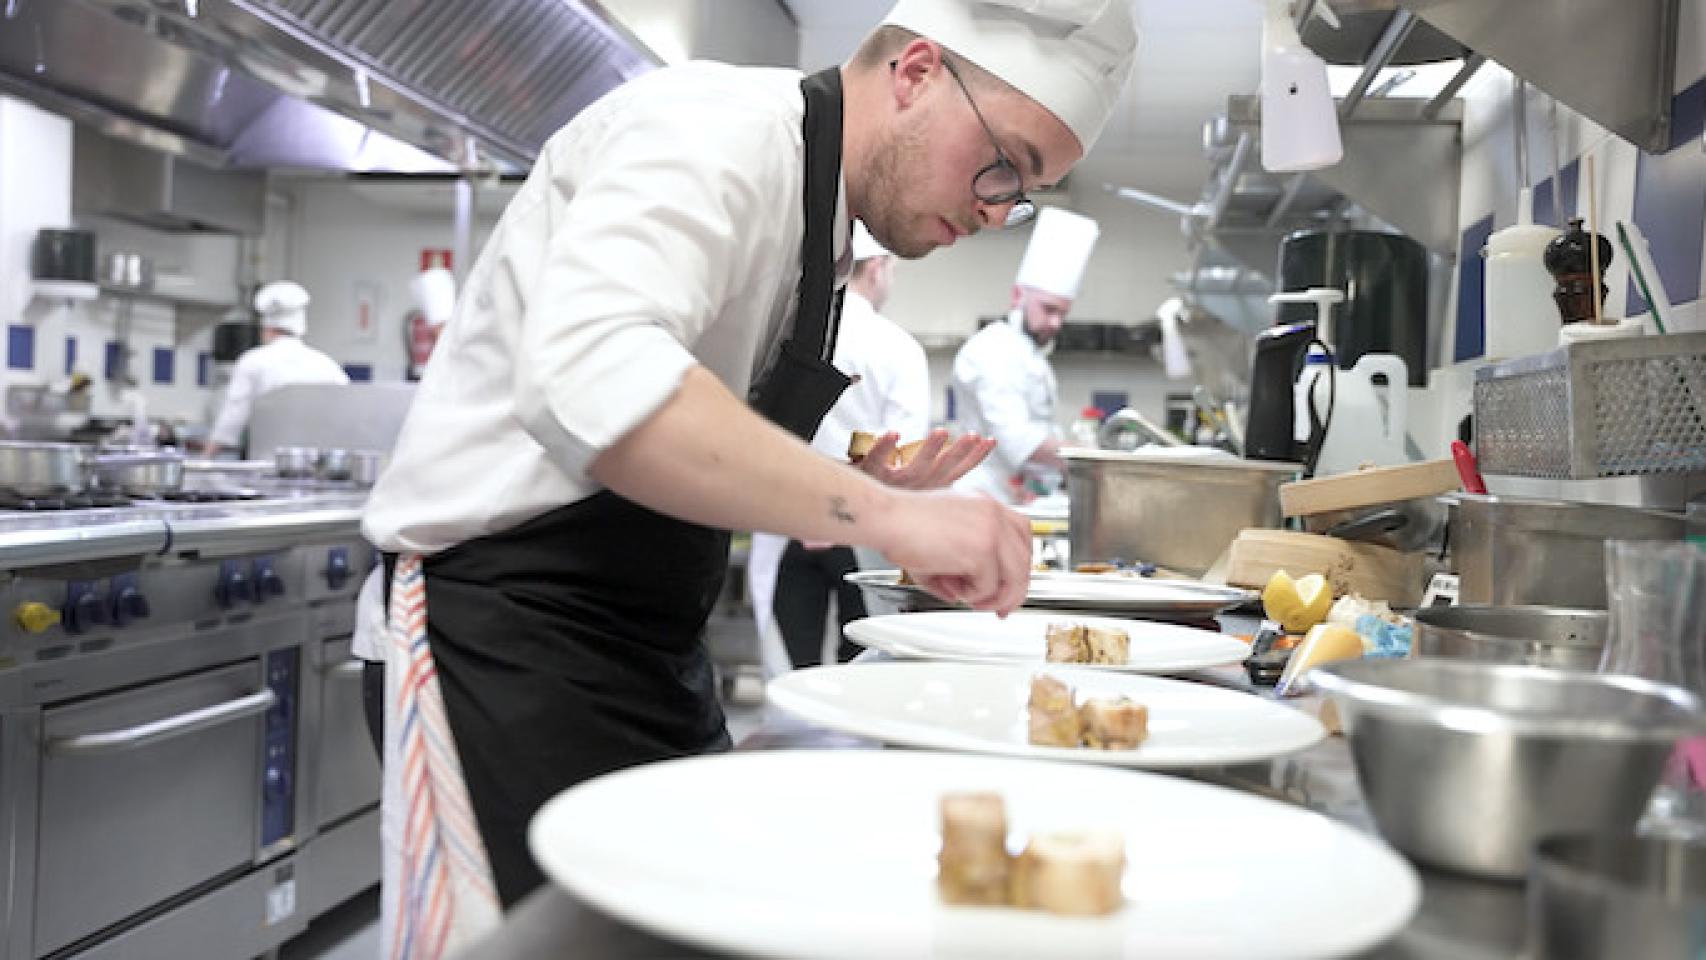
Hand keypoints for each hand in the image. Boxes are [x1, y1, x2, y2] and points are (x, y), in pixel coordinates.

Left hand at [855, 429, 993, 490]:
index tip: (989, 440)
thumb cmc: (885, 491)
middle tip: (973, 436)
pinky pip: (877, 461)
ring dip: (929, 449)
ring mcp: (893, 483)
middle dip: (959, 452)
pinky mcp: (871, 473)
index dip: (974, 457)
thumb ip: (934, 473)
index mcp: (928, 488)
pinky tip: (892, 434)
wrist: (850, 504)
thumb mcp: (916, 486)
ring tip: (941, 432)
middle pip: (941, 470)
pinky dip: (884, 448)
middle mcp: (915, 487)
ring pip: (914, 469)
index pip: (956, 471)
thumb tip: (954, 453)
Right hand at [871, 489, 1030, 615]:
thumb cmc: (901, 525)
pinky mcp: (982, 549)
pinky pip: (990, 586)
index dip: (1018, 564)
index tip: (1009, 586)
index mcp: (984, 505)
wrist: (885, 519)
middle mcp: (992, 513)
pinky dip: (972, 595)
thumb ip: (961, 563)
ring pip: (1016, 576)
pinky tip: (952, 588)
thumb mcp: (940, 539)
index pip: (1021, 534)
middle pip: (1025, 558)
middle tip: (997, 607)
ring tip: (970, 599)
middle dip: (1013, 589)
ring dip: (995, 596)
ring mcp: (991, 529)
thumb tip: (962, 592)